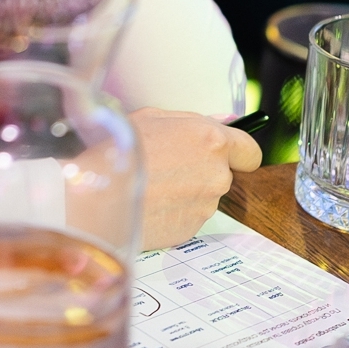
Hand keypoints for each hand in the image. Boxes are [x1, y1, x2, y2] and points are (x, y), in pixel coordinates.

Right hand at [130, 109, 262, 251]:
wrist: (97, 190)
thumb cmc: (122, 145)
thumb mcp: (154, 117)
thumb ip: (193, 121)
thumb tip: (225, 122)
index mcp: (213, 142)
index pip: (250, 151)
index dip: (239, 152)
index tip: (227, 154)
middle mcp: (217, 176)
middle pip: (223, 174)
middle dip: (203, 171)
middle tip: (168, 166)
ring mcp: (206, 206)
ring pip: (204, 196)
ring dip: (186, 191)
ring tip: (152, 184)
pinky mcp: (191, 230)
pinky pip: (188, 216)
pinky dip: (174, 211)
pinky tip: (149, 203)